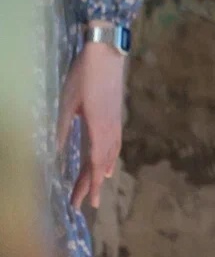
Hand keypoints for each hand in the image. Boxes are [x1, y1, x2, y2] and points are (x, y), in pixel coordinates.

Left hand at [56, 30, 125, 209]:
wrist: (108, 53)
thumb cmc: (85, 76)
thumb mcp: (67, 103)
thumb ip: (62, 129)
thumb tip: (55, 154)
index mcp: (97, 128)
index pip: (93, 164)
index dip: (87, 185)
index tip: (81, 203)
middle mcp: (110, 129)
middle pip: (102, 163)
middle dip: (92, 185)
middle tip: (85, 204)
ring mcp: (115, 122)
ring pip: (110, 154)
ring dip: (102, 173)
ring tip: (97, 188)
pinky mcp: (116, 115)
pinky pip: (115, 143)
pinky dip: (111, 157)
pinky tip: (109, 162)